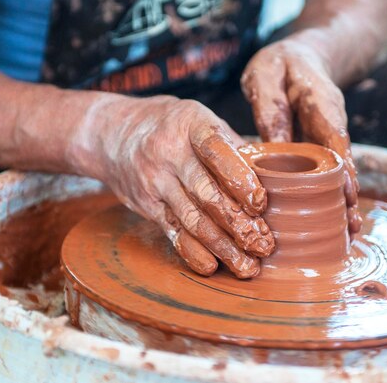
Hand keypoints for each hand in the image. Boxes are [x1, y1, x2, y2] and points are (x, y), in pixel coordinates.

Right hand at [68, 95, 274, 277]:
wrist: (112, 133)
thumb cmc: (171, 125)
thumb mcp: (199, 119)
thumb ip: (233, 145)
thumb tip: (274, 173)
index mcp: (190, 124)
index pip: (216, 151)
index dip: (239, 178)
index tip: (260, 203)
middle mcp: (169, 153)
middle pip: (206, 193)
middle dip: (238, 224)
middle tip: (264, 246)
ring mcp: (155, 182)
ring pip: (192, 219)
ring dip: (222, 247)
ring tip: (247, 266)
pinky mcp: (147, 206)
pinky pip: (172, 232)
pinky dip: (193, 252)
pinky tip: (213, 266)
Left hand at [241, 38, 362, 235]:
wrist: (299, 57)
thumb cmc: (280, 63)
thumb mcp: (267, 73)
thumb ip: (270, 103)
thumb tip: (275, 143)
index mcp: (321, 103)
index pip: (336, 138)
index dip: (343, 167)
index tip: (349, 193)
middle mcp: (330, 124)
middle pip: (343, 162)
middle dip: (350, 194)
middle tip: (353, 227)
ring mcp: (326, 137)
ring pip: (337, 172)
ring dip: (343, 201)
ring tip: (348, 235)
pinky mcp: (317, 147)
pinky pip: (323, 173)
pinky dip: (328, 195)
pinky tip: (330, 221)